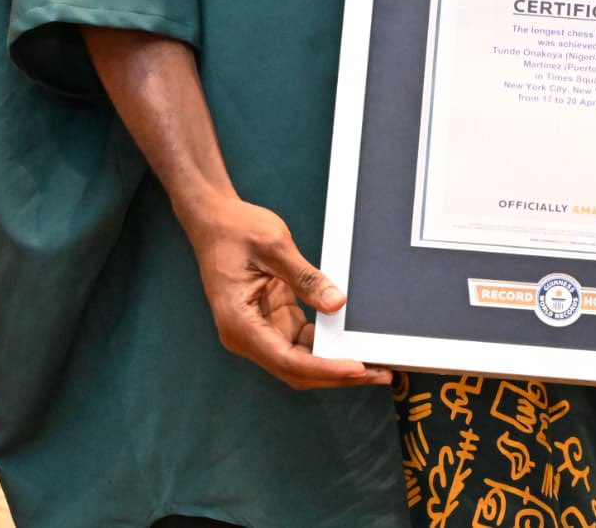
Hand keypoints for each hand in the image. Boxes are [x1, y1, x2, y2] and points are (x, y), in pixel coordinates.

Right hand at [180, 195, 389, 389]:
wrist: (214, 220)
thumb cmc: (236, 230)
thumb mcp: (275, 246)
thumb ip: (306, 278)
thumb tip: (337, 304)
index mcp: (239, 322)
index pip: (288, 360)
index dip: (325, 368)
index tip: (357, 368)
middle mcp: (246, 335)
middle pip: (296, 370)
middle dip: (338, 375)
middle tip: (381, 373)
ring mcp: (258, 331)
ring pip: (301, 361)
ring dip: (335, 364)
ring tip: (375, 362)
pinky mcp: (271, 322)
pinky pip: (301, 343)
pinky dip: (326, 347)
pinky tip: (350, 343)